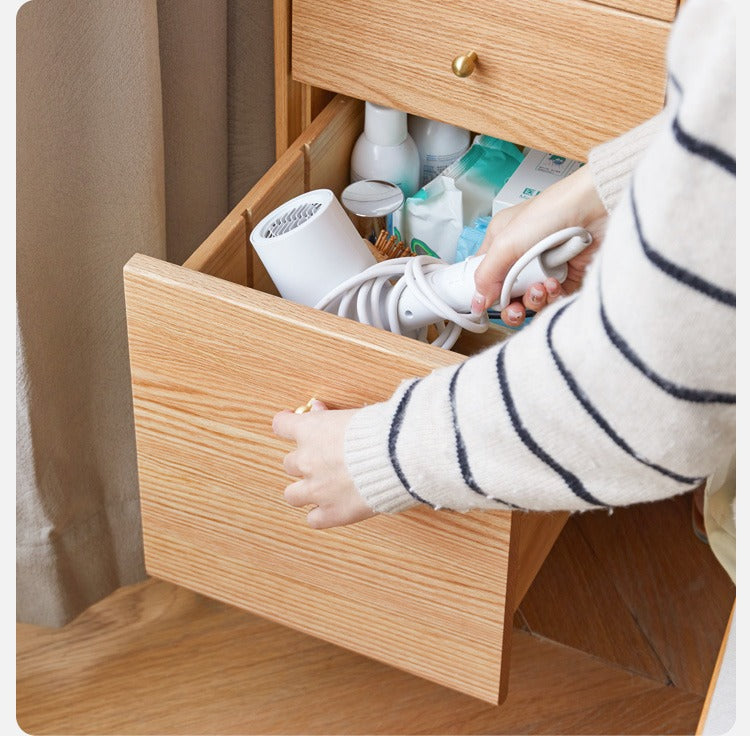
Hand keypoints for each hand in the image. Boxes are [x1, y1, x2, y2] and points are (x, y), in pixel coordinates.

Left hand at [271, 400, 375, 528]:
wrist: (401, 456)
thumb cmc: (385, 429)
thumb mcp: (357, 411)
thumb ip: (331, 415)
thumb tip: (318, 408)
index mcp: (311, 430)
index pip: (282, 425)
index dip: (287, 423)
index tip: (291, 422)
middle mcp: (307, 460)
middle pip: (289, 463)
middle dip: (304, 461)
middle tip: (323, 460)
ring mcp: (317, 489)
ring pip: (292, 495)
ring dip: (303, 491)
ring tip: (320, 489)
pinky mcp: (333, 512)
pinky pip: (313, 519)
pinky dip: (321, 515)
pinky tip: (332, 508)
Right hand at [472, 165, 607, 326]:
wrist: (595, 208)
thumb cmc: (552, 211)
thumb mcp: (506, 242)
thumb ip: (486, 274)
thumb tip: (477, 301)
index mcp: (503, 242)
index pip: (486, 275)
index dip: (485, 292)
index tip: (485, 305)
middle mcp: (522, 256)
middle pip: (508, 295)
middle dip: (511, 305)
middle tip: (515, 308)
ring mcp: (545, 269)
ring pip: (530, 301)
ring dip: (534, 300)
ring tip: (541, 288)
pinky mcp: (567, 279)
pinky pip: (553, 301)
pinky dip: (552, 298)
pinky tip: (555, 284)